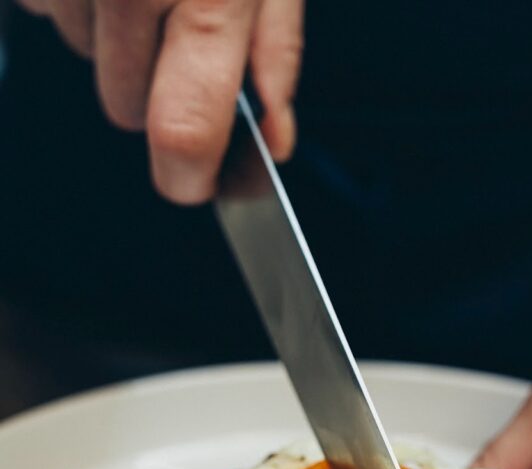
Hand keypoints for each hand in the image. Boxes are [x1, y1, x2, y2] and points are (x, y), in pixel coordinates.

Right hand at [18, 0, 303, 203]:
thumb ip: (277, 53)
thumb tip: (276, 138)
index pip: (184, 132)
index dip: (190, 175)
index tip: (198, 181)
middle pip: (128, 107)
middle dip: (154, 85)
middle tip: (179, 23)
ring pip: (83, 55)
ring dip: (113, 32)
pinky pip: (46, 10)